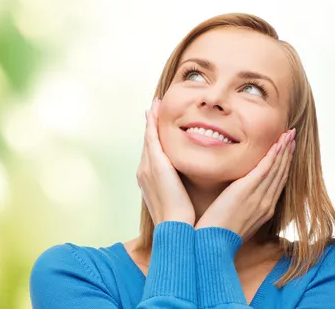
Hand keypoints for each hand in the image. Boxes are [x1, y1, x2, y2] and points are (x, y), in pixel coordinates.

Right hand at [136, 98, 194, 226]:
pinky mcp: (154, 163)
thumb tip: (190, 189)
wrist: (176, 228)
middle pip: (148, 143)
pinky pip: (151, 137)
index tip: (156, 126)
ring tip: (154, 106)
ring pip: (148, 137)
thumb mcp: (179, 203)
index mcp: (150, 181)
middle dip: (149, 126)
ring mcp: (147, 166)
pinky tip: (154, 110)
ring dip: (150, 120)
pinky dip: (152, 123)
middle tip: (153, 109)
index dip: (154, 139)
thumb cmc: (182, 221)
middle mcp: (144, 171)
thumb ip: (182, 191)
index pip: (152, 154)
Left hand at [194, 128, 295, 239]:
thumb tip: (234, 198)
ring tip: (289, 134)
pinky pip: (265, 169)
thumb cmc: (217, 234)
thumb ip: (239, 206)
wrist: (211, 244)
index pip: (278, 183)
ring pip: (276, 169)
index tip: (287, 150)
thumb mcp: (234, 219)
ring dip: (283, 150)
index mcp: (264, 210)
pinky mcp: (247, 191)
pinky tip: (278, 144)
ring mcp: (259, 197)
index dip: (284, 165)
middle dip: (288, 154)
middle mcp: (266, 203)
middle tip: (292, 136)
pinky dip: (273, 156)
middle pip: (281, 173)